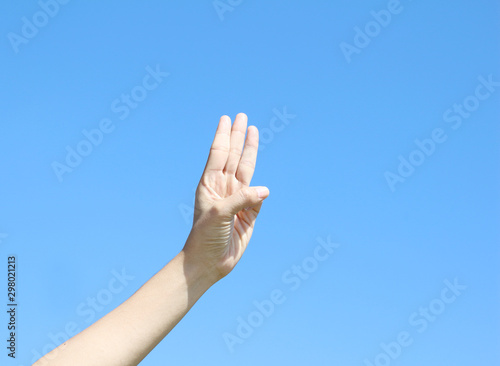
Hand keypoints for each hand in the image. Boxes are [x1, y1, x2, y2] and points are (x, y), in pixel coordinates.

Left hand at [182, 113, 268, 281]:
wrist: (209, 263)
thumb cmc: (205, 237)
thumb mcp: (219, 214)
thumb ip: (242, 199)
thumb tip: (266, 190)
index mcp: (210, 185)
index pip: (218, 154)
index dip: (223, 135)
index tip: (226, 118)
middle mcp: (223, 188)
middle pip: (233, 156)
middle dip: (237, 136)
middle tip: (242, 116)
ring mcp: (236, 200)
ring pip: (247, 170)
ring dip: (250, 151)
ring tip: (253, 131)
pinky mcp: (248, 215)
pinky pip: (258, 198)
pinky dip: (261, 191)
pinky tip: (262, 186)